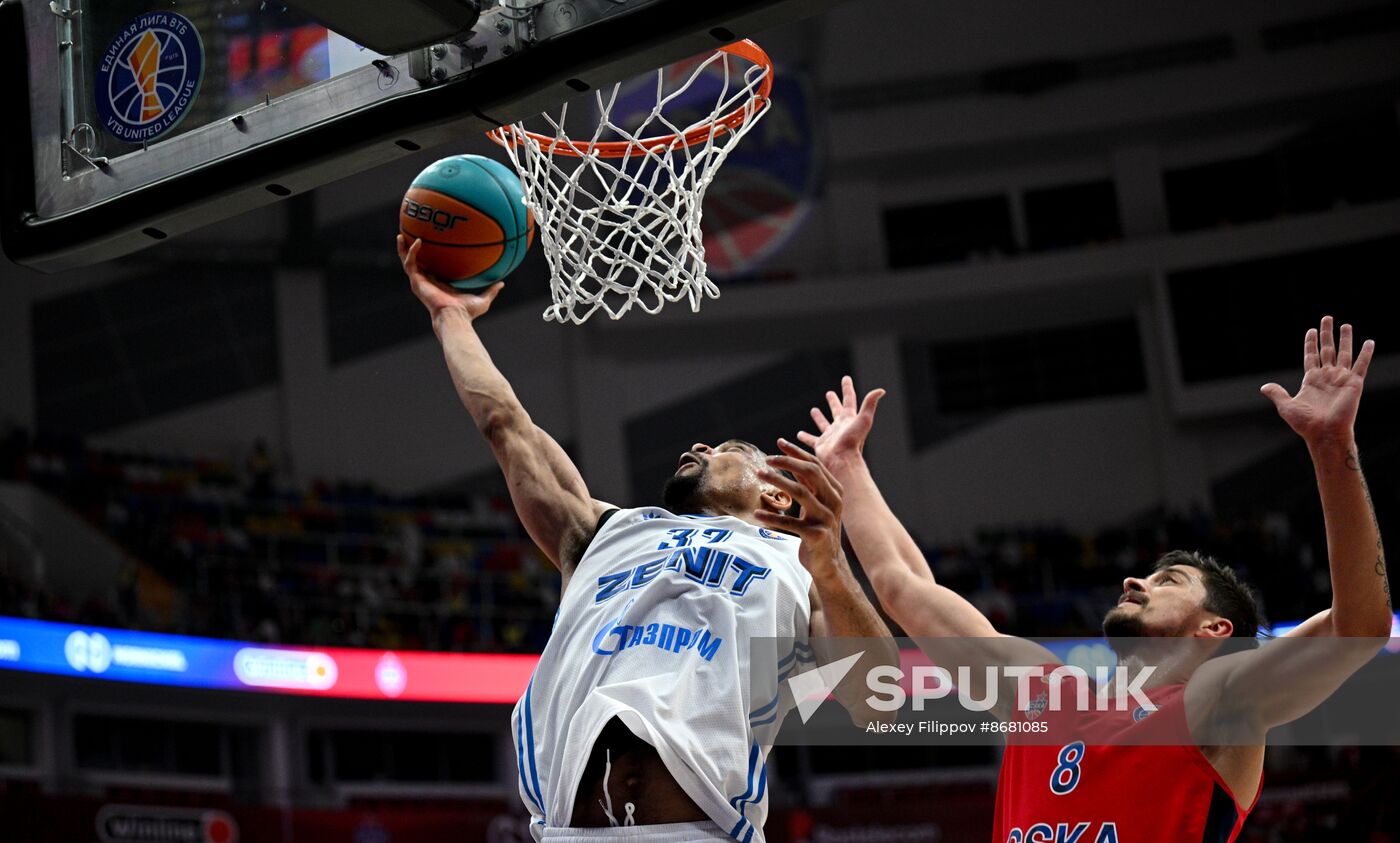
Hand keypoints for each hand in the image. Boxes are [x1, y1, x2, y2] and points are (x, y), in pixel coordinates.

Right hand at [398, 234, 502, 321]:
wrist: (455, 317)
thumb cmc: (467, 313)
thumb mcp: (483, 299)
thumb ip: (491, 291)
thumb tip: (502, 283)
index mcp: (439, 285)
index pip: (431, 269)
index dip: (430, 259)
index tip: (431, 247)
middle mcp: (427, 282)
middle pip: (416, 264)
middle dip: (411, 251)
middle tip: (410, 236)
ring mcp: (420, 282)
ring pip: (407, 261)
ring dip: (403, 248)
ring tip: (401, 235)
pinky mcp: (416, 281)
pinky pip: (411, 262)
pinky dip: (412, 251)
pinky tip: (417, 241)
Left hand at [753, 439, 845, 575]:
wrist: (829, 563)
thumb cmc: (818, 530)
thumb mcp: (815, 504)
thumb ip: (808, 484)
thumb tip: (792, 460)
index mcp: (834, 490)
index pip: (815, 464)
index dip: (797, 453)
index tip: (779, 443)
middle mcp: (833, 501)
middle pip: (811, 472)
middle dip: (787, 462)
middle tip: (766, 459)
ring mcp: (826, 518)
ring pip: (801, 492)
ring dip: (778, 481)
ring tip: (759, 475)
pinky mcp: (817, 535)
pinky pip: (791, 523)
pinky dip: (772, 518)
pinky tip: (757, 514)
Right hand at [797, 375, 884, 468]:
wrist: (842, 461)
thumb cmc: (853, 441)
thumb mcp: (863, 420)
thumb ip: (870, 404)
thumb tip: (881, 390)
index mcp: (849, 419)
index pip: (849, 400)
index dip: (847, 388)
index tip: (846, 378)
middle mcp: (840, 427)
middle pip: (836, 410)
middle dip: (833, 401)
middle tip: (829, 393)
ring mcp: (830, 436)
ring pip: (823, 424)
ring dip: (819, 417)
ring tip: (813, 410)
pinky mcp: (821, 445)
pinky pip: (811, 439)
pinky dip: (805, 437)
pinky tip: (799, 434)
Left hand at [1261, 315, 1373, 445]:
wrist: (1324, 433)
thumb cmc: (1305, 423)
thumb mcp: (1286, 406)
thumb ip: (1277, 393)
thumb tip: (1264, 386)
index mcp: (1311, 380)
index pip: (1311, 356)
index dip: (1310, 343)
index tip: (1311, 330)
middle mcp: (1327, 377)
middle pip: (1327, 350)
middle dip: (1327, 334)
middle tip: (1327, 318)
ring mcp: (1341, 379)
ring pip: (1344, 353)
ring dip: (1345, 339)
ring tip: (1345, 325)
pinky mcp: (1354, 383)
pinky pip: (1361, 365)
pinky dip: (1365, 353)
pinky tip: (1369, 341)